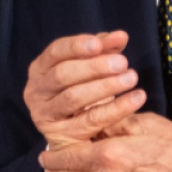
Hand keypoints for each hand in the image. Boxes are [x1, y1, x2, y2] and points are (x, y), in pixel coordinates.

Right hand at [24, 31, 144, 150]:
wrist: (72, 134)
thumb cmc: (80, 92)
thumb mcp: (89, 68)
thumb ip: (103, 50)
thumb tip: (121, 36)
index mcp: (40, 69)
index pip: (55, 52)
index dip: (76, 46)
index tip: (99, 43)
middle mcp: (36, 91)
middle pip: (62, 75)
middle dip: (93, 67)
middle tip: (123, 63)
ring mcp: (45, 115)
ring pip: (74, 98)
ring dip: (105, 86)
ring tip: (131, 78)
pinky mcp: (61, 136)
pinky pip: (90, 121)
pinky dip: (115, 109)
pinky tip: (135, 99)